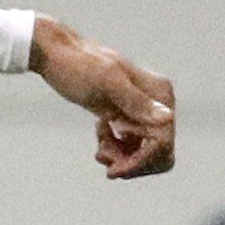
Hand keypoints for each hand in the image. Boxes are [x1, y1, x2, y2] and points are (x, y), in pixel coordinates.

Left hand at [32, 18, 175, 179]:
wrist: (57, 55)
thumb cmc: (78, 66)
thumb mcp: (106, 84)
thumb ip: (137, 102)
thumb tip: (168, 117)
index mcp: (159, 93)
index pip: (163, 144)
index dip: (140, 162)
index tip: (113, 170)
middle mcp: (158, 102)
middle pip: (160, 153)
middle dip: (132, 162)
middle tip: (103, 155)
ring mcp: (145, 110)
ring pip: (146, 153)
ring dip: (122, 157)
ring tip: (100, 146)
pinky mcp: (129, 116)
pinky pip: (133, 146)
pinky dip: (117, 149)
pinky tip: (101, 135)